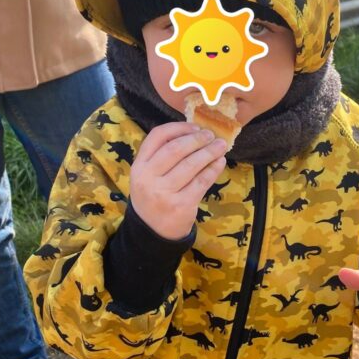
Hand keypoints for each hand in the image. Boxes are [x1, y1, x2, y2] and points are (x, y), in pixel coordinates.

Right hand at [130, 122, 228, 239]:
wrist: (152, 232)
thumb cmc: (153, 196)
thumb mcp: (147, 176)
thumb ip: (162, 156)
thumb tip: (194, 133)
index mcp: (139, 166)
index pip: (157, 137)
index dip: (178, 128)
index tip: (195, 127)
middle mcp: (148, 178)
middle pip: (176, 149)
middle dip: (197, 139)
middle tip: (211, 135)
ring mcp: (164, 193)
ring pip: (191, 164)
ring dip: (209, 152)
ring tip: (220, 146)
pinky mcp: (182, 205)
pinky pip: (202, 182)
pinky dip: (213, 169)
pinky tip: (219, 162)